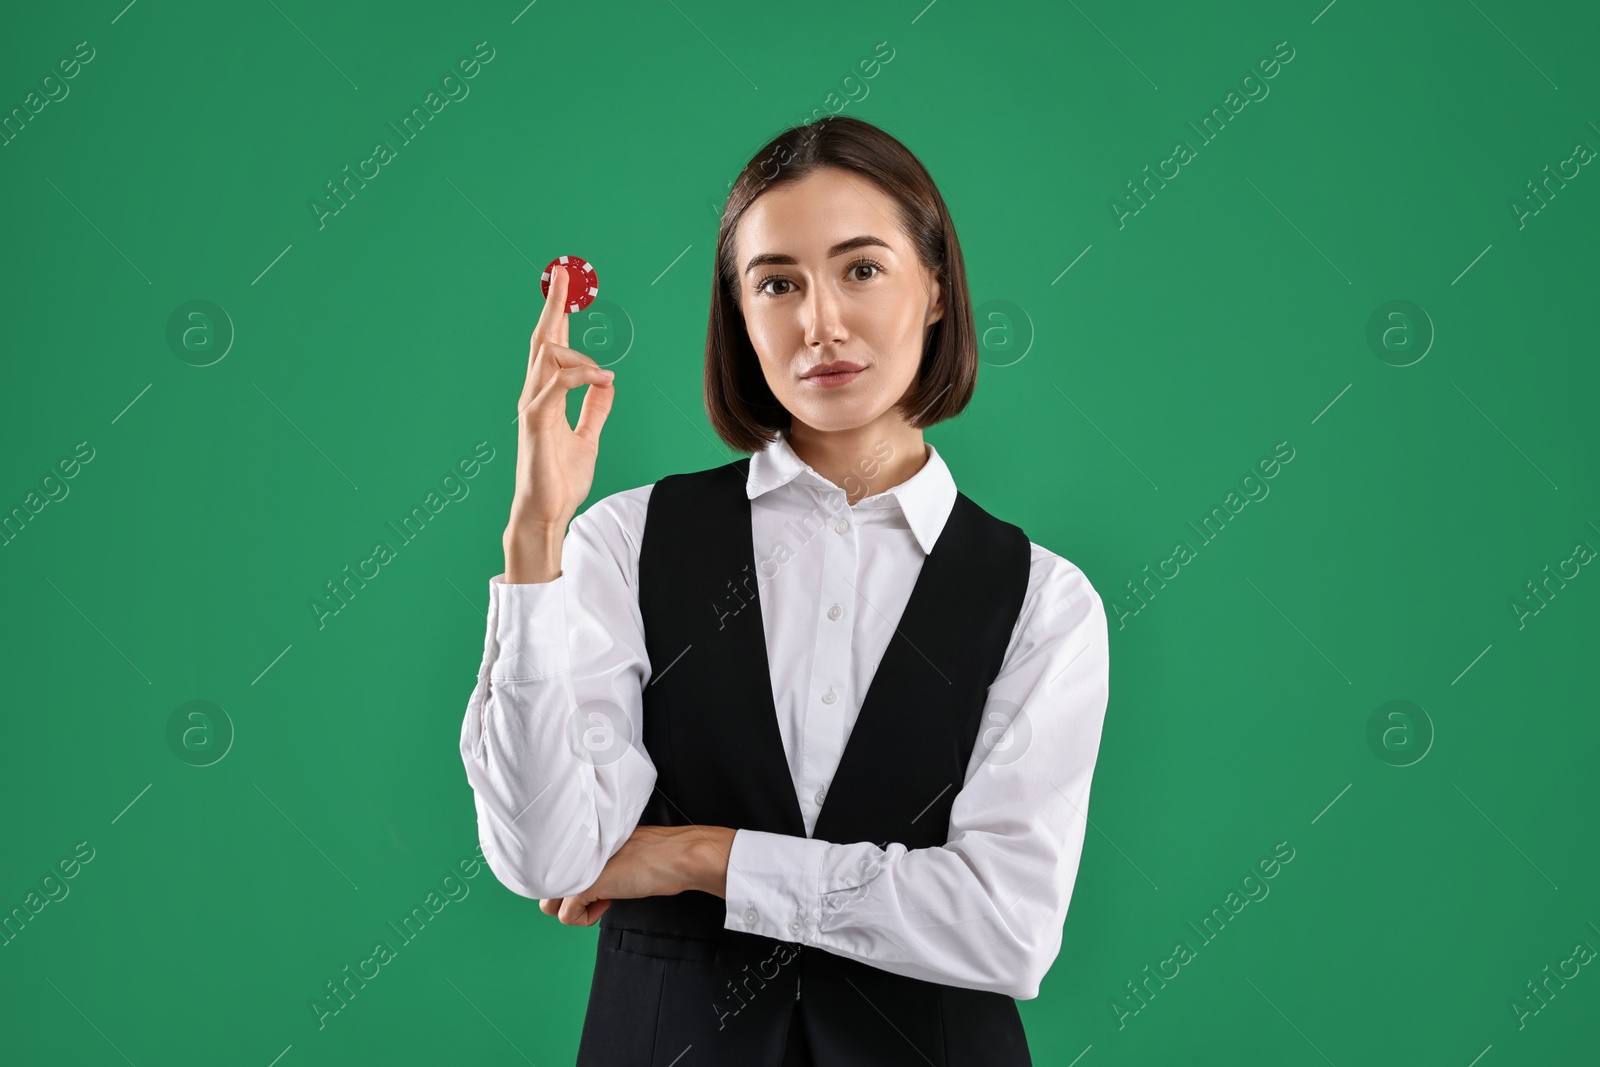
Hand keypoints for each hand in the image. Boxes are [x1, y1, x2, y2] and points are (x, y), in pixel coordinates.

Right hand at [504, 262, 616, 580]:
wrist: (547, 512)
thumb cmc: (561, 479)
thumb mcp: (588, 437)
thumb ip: (595, 409)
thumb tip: (608, 382)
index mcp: (546, 396)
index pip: (551, 346)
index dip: (558, 314)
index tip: (565, 286)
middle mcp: (535, 395)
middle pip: (543, 340)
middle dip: (554, 305)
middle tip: (564, 275)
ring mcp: (533, 408)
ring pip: (549, 357)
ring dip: (580, 354)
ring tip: (602, 373)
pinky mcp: (536, 423)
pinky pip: (556, 385)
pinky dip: (580, 376)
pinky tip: (601, 379)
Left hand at [538, 825, 736, 925]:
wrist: (676, 857)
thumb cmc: (657, 855)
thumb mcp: (618, 853)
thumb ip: (596, 859)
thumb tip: (588, 877)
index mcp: (581, 841)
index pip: (554, 868)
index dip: (574, 883)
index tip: (599, 883)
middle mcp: (573, 852)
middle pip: (546, 886)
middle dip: (569, 898)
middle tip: (598, 894)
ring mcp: (577, 869)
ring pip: (548, 904)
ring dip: (574, 910)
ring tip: (602, 900)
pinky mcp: (585, 886)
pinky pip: (566, 916)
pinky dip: (586, 919)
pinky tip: (608, 904)